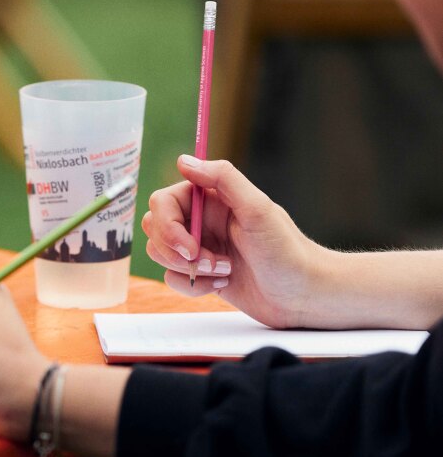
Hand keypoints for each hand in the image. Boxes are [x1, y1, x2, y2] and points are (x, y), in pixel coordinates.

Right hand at [142, 155, 324, 327]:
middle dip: (174, 250)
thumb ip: (223, 178)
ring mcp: (200, 248)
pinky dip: (194, 286)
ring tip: (224, 272)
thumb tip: (184, 160)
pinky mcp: (201, 274)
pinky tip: (223, 284)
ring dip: (189, 269)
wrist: (302, 296)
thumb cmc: (287, 251)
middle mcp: (202, 221)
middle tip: (207, 261)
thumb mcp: (258, 209)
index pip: (164, 201)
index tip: (191, 245)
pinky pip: (173, 278)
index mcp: (212, 199)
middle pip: (155, 227)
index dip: (168, 224)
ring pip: (160, 254)